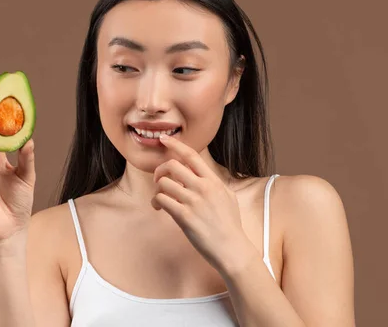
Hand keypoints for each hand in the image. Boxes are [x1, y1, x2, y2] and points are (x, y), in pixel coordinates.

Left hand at [152, 134, 251, 272]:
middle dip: (159, 170)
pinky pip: (161, 200)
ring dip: (156, 189)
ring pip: (163, 183)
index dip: (175, 144)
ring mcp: (194, 202)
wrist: (231, 248)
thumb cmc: (229, 225)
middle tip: (157, 179)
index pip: (192, 155)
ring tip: (159, 199)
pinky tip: (159, 208)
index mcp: (213, 181)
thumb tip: (201, 174)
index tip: (164, 139)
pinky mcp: (184, 216)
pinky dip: (156, 202)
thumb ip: (213, 183)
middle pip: (172, 166)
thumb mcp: (227, 197)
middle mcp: (203, 188)